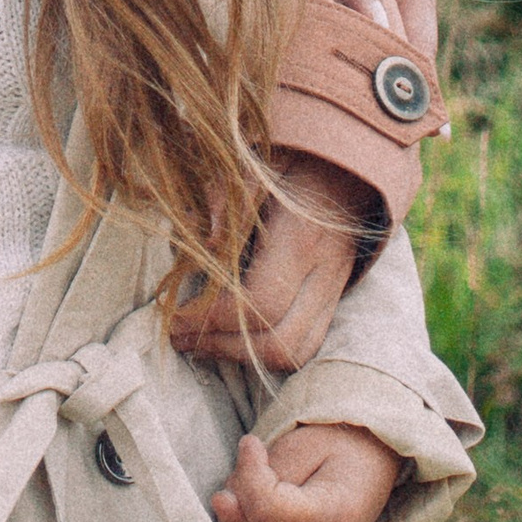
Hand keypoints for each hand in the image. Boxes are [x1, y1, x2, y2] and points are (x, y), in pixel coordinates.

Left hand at [173, 154, 377, 374]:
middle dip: (223, 348)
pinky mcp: (333, 300)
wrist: (347, 166)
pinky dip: (267, 352)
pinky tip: (234, 338)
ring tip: (202, 343)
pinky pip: (306, 344)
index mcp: (301, 239)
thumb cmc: (292, 163)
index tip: (174, 317)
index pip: (260, 304)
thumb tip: (203, 241)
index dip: (213, 320)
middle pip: (279, 343)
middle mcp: (325, 273)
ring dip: (245, 358)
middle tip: (181, 337)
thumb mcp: (254, 165)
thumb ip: (225, 198)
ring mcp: (334, 291)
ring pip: (296, 352)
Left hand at [211, 422, 400, 521]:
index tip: (251, 444)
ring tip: (257, 496)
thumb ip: (262, 475)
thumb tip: (224, 503)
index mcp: (335, 518)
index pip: (264, 510)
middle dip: (235, 499)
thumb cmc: (334, 448)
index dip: (246, 472)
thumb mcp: (303, 444)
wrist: (369, 467)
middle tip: (253, 469)